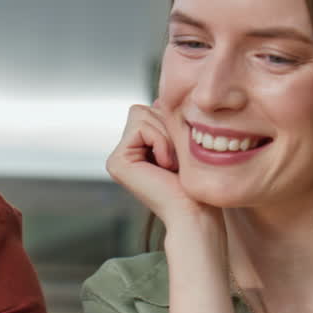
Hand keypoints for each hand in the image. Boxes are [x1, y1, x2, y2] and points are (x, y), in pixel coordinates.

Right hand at [106, 103, 211, 228]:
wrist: (195, 212)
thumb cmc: (195, 183)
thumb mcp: (182, 142)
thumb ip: (166, 120)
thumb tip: (158, 100)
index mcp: (138, 148)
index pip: (150, 110)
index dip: (170, 123)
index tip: (181, 154)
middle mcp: (124, 153)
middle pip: (143, 109)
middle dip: (167, 127)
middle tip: (177, 160)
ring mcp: (117, 158)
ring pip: (141, 114)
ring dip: (165, 135)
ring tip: (171, 164)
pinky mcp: (116, 162)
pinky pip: (140, 127)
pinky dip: (160, 141)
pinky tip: (165, 165)